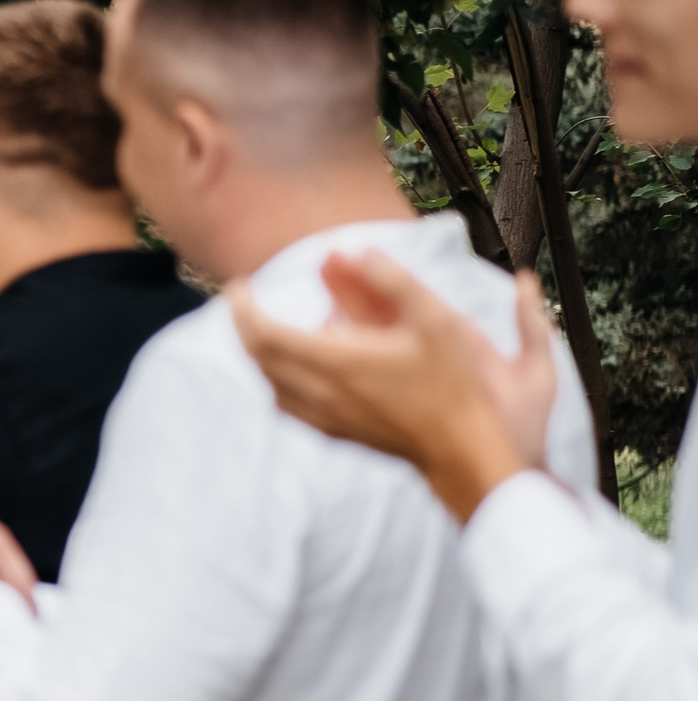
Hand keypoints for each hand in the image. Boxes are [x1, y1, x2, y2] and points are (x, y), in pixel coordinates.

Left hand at [229, 256, 553, 521]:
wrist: (461, 449)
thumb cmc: (452, 384)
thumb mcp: (434, 320)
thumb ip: (394, 282)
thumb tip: (360, 251)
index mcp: (336, 362)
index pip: (264, 333)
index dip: (243, 307)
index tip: (240, 285)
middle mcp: (320, 393)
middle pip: (258, 357)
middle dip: (244, 324)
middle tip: (246, 299)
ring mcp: (324, 417)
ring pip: (269, 382)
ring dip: (260, 353)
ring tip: (266, 327)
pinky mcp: (334, 432)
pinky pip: (287, 404)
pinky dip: (278, 378)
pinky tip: (294, 368)